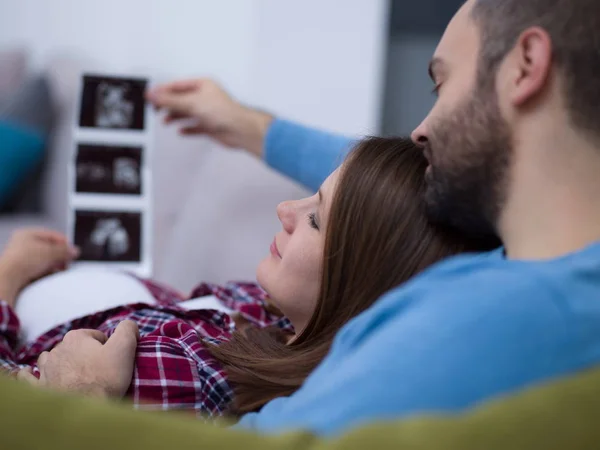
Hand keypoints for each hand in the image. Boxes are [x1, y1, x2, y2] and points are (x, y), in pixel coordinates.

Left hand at [0, 228, 78, 305]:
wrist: (8, 278)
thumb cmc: (24, 260)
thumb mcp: (50, 252)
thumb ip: (65, 250)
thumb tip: (75, 251)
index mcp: (27, 233)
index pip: (52, 235)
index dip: (64, 242)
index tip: (73, 250)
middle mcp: (22, 243)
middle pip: (48, 247)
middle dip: (60, 254)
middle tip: (68, 261)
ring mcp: (20, 256)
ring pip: (43, 258)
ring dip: (54, 263)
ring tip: (61, 268)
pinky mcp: (20, 269)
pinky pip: (38, 267)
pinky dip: (46, 270)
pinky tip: (51, 274)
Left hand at [17, 321, 138, 398]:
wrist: (85, 410)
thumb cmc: (105, 378)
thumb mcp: (124, 348)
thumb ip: (127, 329)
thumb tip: (129, 324)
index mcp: (76, 337)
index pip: (97, 336)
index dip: (109, 348)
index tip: (114, 361)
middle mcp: (57, 350)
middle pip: (76, 347)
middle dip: (87, 355)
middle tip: (100, 371)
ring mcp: (45, 369)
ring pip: (52, 359)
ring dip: (61, 363)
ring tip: (75, 376)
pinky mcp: (39, 388)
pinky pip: (28, 378)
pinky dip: (30, 377)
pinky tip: (33, 377)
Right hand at [146, 78, 272, 157]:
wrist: (239, 130)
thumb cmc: (224, 112)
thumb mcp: (191, 103)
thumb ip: (170, 100)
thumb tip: (154, 95)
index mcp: (202, 85)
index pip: (177, 86)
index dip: (163, 91)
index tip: (151, 96)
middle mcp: (205, 97)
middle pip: (181, 99)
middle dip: (168, 105)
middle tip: (156, 109)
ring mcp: (208, 112)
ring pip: (187, 113)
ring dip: (176, 117)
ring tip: (166, 121)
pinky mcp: (211, 126)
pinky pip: (195, 127)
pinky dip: (188, 128)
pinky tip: (181, 130)